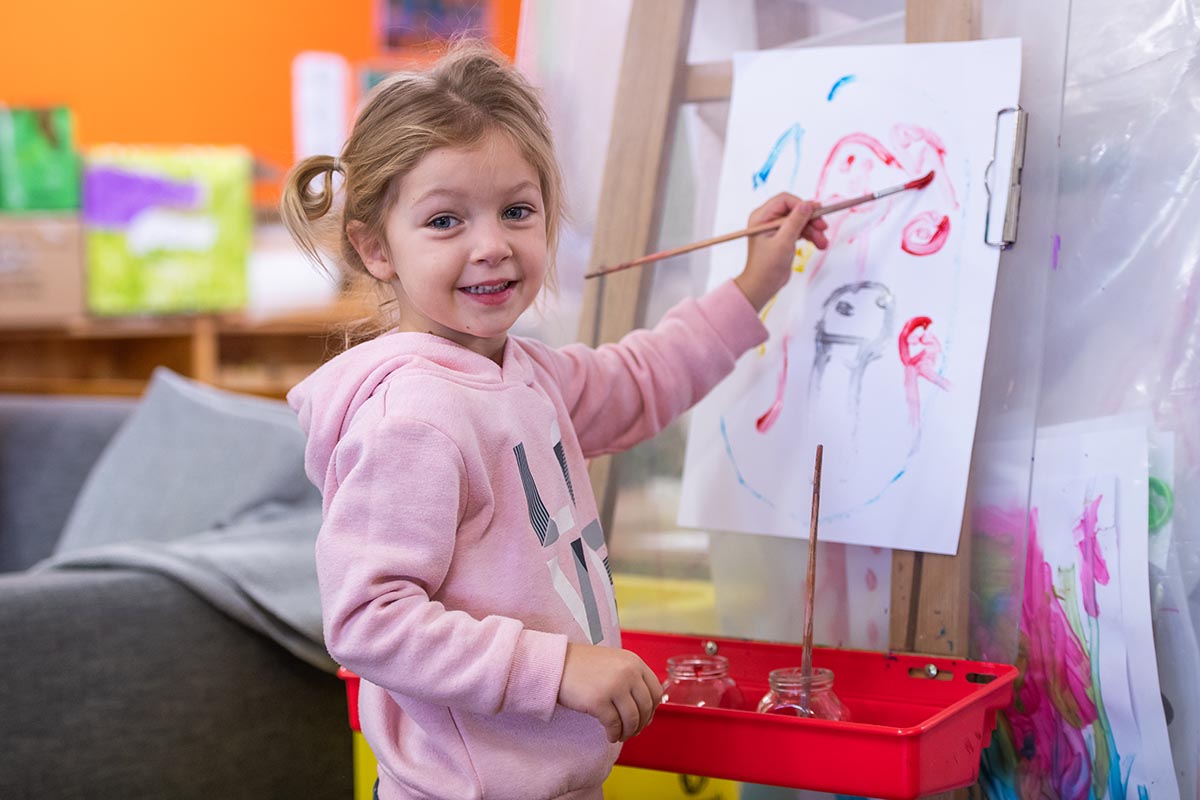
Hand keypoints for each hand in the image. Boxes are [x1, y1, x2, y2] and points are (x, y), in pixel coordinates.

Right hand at [557, 643, 662, 742]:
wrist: (556, 663)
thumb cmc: (582, 665)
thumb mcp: (613, 662)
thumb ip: (631, 677)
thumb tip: (645, 708)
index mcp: (634, 662)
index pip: (656, 691)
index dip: (653, 709)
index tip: (646, 718)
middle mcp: (628, 673)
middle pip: (646, 707)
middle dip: (641, 724)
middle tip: (633, 731)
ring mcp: (614, 686)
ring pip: (632, 719)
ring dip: (628, 732)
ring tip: (620, 735)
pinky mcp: (598, 701)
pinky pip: (614, 725)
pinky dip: (614, 734)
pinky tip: (609, 735)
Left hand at [735, 192, 828, 310]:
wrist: (762, 286)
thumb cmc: (767, 267)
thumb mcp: (783, 242)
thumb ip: (795, 222)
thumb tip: (807, 204)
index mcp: (761, 217)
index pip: (785, 201)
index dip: (802, 205)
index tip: (817, 213)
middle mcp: (768, 219)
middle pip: (795, 210)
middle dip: (811, 219)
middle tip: (823, 229)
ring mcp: (776, 228)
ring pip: (800, 220)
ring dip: (813, 230)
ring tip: (823, 243)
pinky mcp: (783, 237)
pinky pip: (800, 229)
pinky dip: (810, 235)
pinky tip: (818, 244)